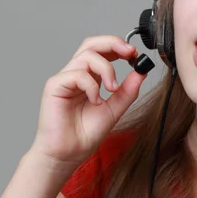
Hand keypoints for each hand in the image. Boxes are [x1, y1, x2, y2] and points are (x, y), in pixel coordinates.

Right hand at [29, 35, 146, 166]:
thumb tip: (142, 71)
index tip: (135, 54)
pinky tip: (96, 101)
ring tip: (112, 89)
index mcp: (90, 77)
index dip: (119, 46)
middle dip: (113, 43)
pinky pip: (76, 74)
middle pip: (92, 43)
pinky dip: (91, 85)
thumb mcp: (115, 109)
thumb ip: (128, 91)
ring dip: (106, 69)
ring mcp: (65, 79)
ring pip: (87, 56)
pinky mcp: (54, 86)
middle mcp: (77, 74)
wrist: (68, 155)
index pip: (103, 50)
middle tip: (129, 53)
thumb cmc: (85, 134)